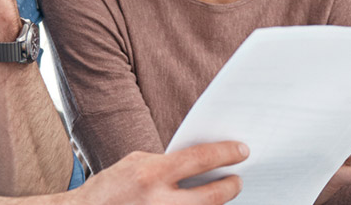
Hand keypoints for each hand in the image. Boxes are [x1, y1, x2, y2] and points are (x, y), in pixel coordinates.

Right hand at [67, 141, 249, 204]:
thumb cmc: (108, 190)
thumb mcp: (134, 165)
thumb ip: (166, 164)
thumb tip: (200, 165)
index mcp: (151, 175)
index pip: (200, 159)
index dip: (225, 153)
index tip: (242, 150)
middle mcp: (159, 203)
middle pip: (212, 196)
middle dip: (231, 186)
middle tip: (238, 180)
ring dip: (216, 204)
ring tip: (220, 194)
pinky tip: (200, 204)